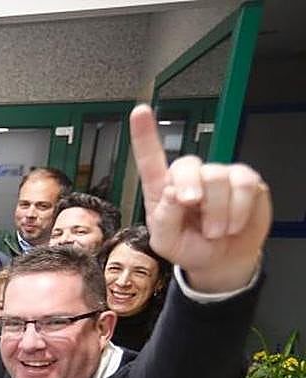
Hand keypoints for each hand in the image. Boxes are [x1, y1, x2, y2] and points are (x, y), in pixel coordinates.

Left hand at [131, 104, 269, 291]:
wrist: (220, 259)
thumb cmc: (188, 246)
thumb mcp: (166, 242)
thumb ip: (164, 219)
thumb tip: (173, 192)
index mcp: (163, 189)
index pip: (151, 159)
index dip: (145, 135)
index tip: (139, 112)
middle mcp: (190, 177)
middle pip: (188, 164)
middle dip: (191, 188)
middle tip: (193, 207)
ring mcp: (218, 175)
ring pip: (217, 178)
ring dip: (216, 213)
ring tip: (215, 230)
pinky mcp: (244, 180)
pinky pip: (244, 185)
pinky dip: (238, 211)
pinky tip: (232, 224)